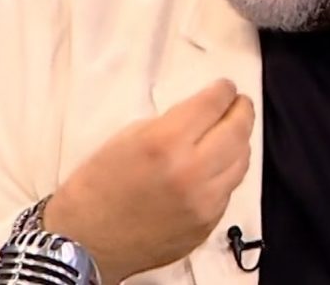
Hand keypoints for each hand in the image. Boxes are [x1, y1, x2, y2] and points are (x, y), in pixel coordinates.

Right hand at [43, 79, 254, 284]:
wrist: (86, 242)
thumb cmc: (97, 185)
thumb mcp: (128, 138)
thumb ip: (170, 123)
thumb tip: (202, 114)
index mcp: (165, 143)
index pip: (213, 105)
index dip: (224, 91)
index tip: (226, 87)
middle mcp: (191, 171)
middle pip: (238, 130)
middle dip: (242, 110)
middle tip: (240, 103)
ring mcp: (204, 201)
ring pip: (242, 161)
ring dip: (240, 141)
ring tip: (232, 132)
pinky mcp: (208, 223)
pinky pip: (229, 189)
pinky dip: (228, 172)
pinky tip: (218, 164)